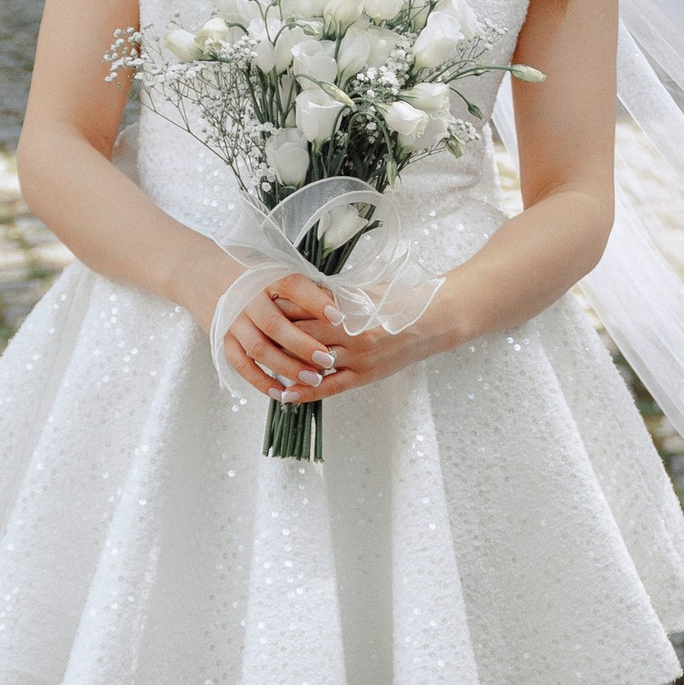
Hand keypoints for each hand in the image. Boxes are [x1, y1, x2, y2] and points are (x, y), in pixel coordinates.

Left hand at [217, 272, 452, 401]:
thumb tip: (300, 291)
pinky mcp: (366, 376)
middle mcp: (354, 333)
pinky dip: (306, 392)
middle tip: (246, 332)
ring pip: (313, 363)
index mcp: (352, 308)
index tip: (254, 303)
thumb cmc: (401, 298)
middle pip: (304, 335)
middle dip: (275, 335)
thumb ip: (334, 294)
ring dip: (284, 364)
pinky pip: (331, 387)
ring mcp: (360, 358)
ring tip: (255, 363)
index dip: (279, 307)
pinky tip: (285, 394)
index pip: (307, 308)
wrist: (437, 320)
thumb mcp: (366, 289)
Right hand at [219, 270, 341, 402]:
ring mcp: (234, 322)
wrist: (210, 278)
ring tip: (314, 379)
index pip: (293, 287)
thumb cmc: (260, 280)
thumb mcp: (282, 275)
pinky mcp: (225, 341)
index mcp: (268, 278)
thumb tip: (345, 309)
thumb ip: (309, 291)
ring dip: (287, 367)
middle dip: (303, 345)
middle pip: (275, 324)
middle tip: (329, 360)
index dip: (316, 302)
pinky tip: (283, 393)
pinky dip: (261, 381)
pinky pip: (242, 366)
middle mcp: (248, 299)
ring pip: (259, 349)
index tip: (339, 318)